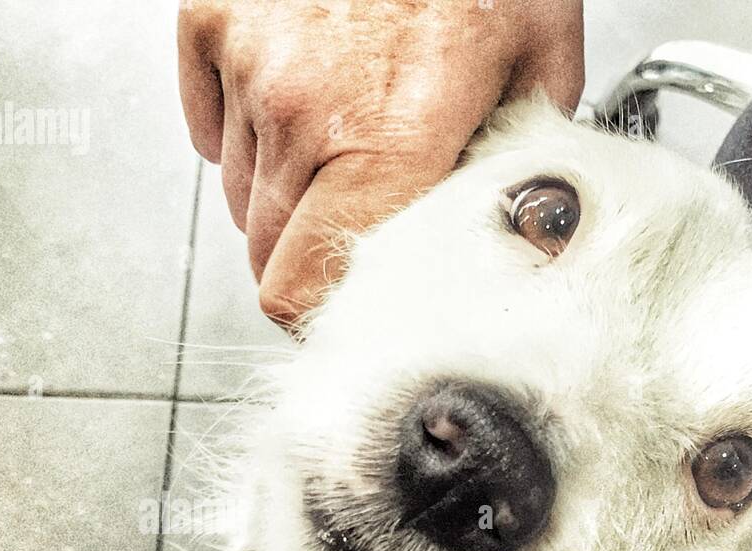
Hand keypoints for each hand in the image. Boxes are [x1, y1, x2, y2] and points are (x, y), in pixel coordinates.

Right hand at [178, 0, 585, 325]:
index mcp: (387, 142)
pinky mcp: (214, 20)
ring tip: (343, 166)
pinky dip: (245, 140)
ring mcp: (252, 64)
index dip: (318, 318)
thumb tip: (526, 238)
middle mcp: (306, 112)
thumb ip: (517, 170)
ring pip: (245, 198)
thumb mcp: (541, 66)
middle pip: (268, 255)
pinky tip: (298, 119)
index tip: (340, 318)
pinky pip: (210, 126)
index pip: (301, 291)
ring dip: (286, 205)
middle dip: (309, 266)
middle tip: (354, 246)